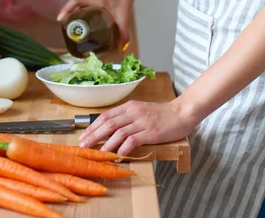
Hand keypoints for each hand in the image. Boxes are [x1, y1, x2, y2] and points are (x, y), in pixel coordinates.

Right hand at [56, 0, 134, 51]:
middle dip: (66, 14)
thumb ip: (123, 34)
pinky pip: (80, 1)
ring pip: (76, 2)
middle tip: (64, 27)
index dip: (66, 9)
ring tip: (68, 24)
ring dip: (70, 11)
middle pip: (73, 2)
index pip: (76, 1)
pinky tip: (76, 18)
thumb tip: (120, 49)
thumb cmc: (124, 1)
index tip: (60, 19)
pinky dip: (76, 8)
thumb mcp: (124, 18)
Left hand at [78, 99, 196, 156]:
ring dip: (106, 144)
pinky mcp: (151, 132)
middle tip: (83, 146)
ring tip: (98, 154)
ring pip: (118, 133)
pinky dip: (123, 149)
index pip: (106, 116)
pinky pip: (133, 141)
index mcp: (129, 106)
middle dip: (94, 136)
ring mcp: (142, 122)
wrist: (181, 113)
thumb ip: (126, 118)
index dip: (93, 126)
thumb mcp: (141, 111)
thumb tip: (108, 130)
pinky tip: (118, 157)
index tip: (83, 136)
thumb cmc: (161, 114)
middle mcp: (134, 112)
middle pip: (108, 124)